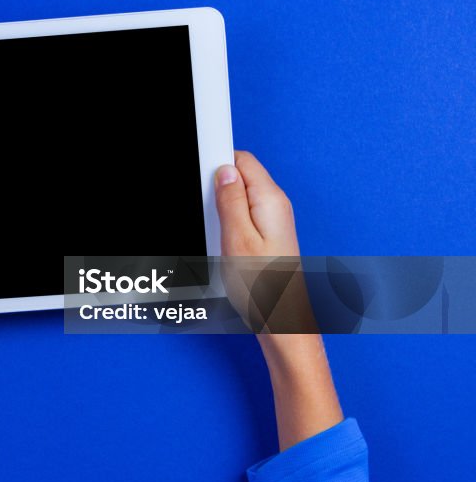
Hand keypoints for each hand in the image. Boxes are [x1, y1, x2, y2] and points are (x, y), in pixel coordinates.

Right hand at [214, 150, 313, 332]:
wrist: (280, 321)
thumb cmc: (262, 287)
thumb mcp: (236, 239)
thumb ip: (230, 200)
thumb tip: (224, 171)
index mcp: (270, 200)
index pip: (243, 160)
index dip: (218, 162)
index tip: (200, 173)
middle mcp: (276, 207)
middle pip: (241, 177)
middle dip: (218, 188)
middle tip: (207, 212)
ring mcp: (274, 221)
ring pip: (240, 198)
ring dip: (222, 208)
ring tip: (216, 233)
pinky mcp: (268, 236)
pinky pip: (244, 216)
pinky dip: (229, 223)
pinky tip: (223, 243)